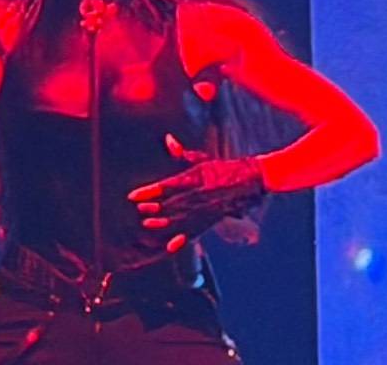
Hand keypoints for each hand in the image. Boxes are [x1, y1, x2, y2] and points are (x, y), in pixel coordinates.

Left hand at [128, 134, 265, 253]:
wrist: (253, 180)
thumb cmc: (223, 168)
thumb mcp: (202, 159)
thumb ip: (182, 153)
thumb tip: (168, 139)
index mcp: (197, 177)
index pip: (168, 185)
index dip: (150, 191)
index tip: (134, 195)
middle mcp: (201, 195)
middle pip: (172, 204)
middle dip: (154, 208)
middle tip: (138, 210)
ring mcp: (207, 209)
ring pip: (181, 220)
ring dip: (163, 223)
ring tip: (147, 224)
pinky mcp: (213, 220)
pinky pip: (196, 232)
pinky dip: (182, 240)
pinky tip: (170, 247)